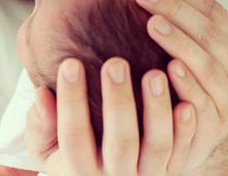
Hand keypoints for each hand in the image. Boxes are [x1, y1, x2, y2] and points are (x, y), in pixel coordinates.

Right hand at [25, 58, 196, 175]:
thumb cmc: (73, 153)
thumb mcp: (47, 146)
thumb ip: (41, 124)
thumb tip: (42, 94)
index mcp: (79, 171)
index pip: (74, 136)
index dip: (71, 100)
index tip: (70, 63)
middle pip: (120, 142)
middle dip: (118, 102)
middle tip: (116, 63)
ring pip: (157, 146)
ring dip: (157, 110)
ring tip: (155, 74)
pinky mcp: (174, 170)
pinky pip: (184, 151)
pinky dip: (186, 129)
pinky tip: (186, 102)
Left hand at [134, 0, 227, 171]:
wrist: (192, 140)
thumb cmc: (196, 88)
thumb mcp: (212, 60)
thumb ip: (222, 36)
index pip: (214, 11)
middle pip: (209, 32)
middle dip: (175, 9)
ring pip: (206, 64)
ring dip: (179, 41)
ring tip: (152, 24)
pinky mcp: (213, 126)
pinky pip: (199, 101)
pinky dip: (185, 83)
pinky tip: (166, 67)